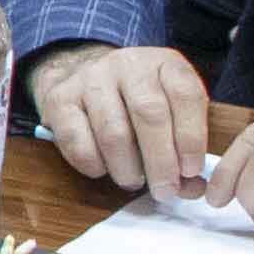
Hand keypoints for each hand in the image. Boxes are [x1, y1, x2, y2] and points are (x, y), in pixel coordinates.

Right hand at [30, 42, 211, 195]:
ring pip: (114, 132)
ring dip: (127, 168)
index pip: (185, 95)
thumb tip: (194, 189)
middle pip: (149, 114)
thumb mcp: (172, 112)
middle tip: (165, 190)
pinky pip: (78, 141)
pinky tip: (104, 169)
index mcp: (164, 63)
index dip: (192, 137)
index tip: (191, 170)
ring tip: (133, 182)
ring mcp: (90, 79)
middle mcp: (128, 64)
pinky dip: (95, 165)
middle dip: (161, 161)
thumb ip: (186, 150)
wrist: (83, 75)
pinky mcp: (59, 99)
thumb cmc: (136, 103)